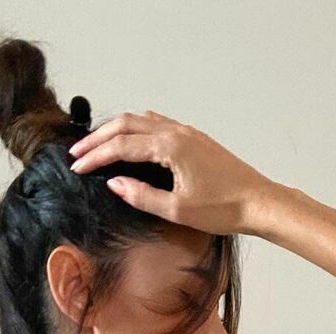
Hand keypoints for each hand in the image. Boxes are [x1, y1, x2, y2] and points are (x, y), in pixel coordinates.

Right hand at [68, 110, 273, 234]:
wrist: (259, 202)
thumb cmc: (223, 209)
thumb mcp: (178, 210)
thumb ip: (142, 196)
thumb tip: (114, 184)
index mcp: (169, 147)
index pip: (121, 147)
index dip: (95, 157)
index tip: (76, 168)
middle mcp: (176, 132)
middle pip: (126, 125)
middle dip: (98, 139)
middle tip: (78, 153)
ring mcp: (186, 132)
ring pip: (141, 121)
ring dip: (116, 130)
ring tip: (98, 145)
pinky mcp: (195, 139)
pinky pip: (157, 124)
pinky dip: (136, 128)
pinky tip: (132, 139)